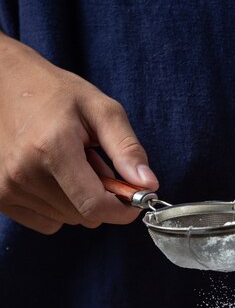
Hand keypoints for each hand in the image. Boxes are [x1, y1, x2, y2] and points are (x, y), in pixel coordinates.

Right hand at [0, 33, 157, 233]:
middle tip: (93, 163)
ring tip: (68, 164)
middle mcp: (24, 173)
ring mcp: (6, 187)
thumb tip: (148, 185)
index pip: (94, 206)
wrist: (6, 84)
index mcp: (52, 148)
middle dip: (100, 196)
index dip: (122, 210)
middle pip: (84, 216)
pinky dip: (58, 207)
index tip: (134, 198)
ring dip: (78, 199)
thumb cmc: (56, 93)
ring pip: (67, 220)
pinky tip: (51, 177)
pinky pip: (46, 223)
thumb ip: (127, 148)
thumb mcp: (101, 110)